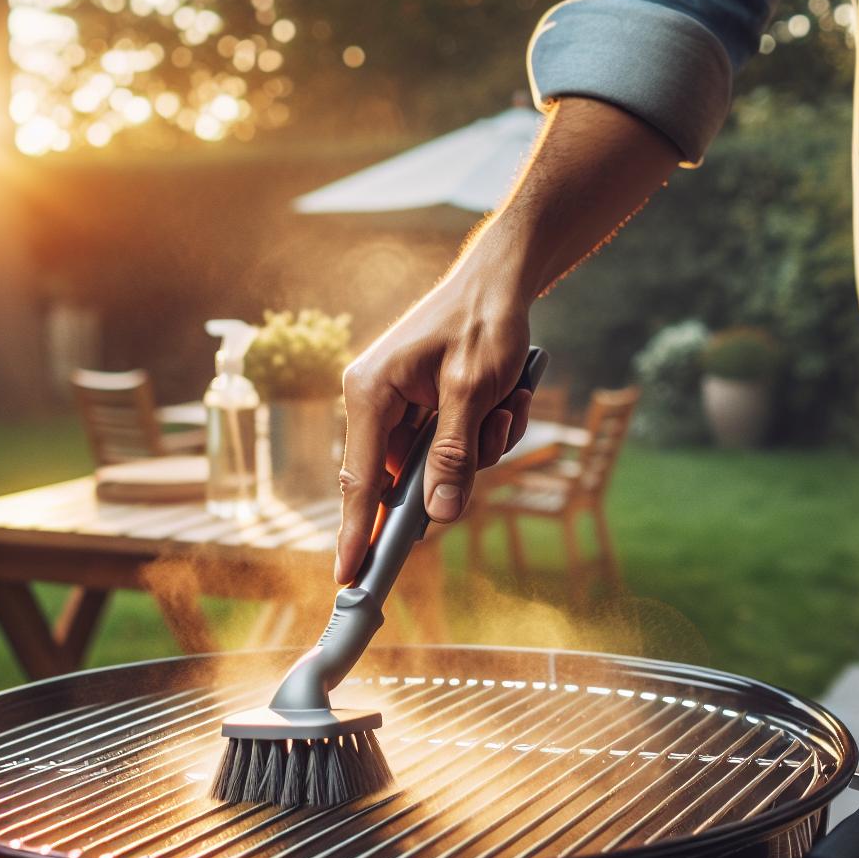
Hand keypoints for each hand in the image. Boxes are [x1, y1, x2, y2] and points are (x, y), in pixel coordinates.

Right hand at [335, 260, 531, 583]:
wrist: (505, 280)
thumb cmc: (483, 323)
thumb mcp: (474, 391)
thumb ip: (454, 455)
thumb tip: (439, 515)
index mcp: (370, 393)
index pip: (359, 480)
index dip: (356, 532)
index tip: (348, 577)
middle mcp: (376, 401)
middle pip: (404, 476)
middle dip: (458, 468)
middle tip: (492, 428)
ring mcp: (401, 405)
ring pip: (439, 465)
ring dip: (483, 446)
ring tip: (508, 401)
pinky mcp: (427, 406)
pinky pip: (455, 446)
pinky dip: (488, 432)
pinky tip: (510, 397)